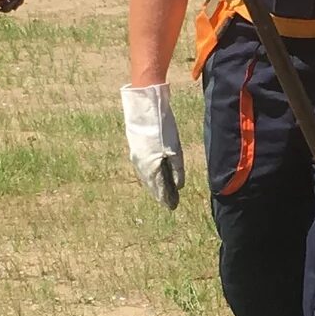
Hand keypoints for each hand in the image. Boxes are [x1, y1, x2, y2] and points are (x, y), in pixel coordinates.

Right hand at [121, 82, 182, 209]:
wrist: (144, 108)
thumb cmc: (162, 128)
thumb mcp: (175, 150)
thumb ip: (177, 170)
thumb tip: (179, 186)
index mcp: (151, 168)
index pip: (160, 190)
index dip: (167, 199)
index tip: (172, 207)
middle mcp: (141, 166)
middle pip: (152, 185)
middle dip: (160, 194)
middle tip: (168, 203)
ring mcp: (136, 158)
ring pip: (146, 177)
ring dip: (154, 186)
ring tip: (160, 192)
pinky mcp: (135, 149)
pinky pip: (142, 169)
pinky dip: (149, 176)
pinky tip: (152, 175)